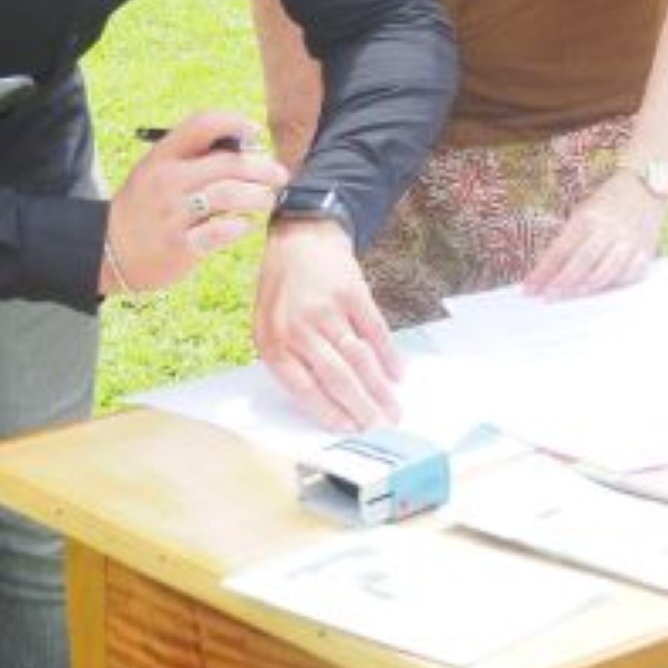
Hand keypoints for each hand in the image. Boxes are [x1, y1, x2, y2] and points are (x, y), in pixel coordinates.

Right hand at [105, 112, 287, 293]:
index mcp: (162, 156)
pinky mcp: (179, 245)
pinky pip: (220, 231)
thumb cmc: (145, 206)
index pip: (203, 123)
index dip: (237, 123)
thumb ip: (193, 156)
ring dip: (258, 196)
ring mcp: (172, 213)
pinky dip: (239, 226)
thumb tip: (247, 145)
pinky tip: (244, 225)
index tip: (256, 134)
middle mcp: (167, 180)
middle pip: (228, 162)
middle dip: (262, 168)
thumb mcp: (157, 170)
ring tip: (266, 200)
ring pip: (229, 194)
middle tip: (278, 176)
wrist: (105, 250)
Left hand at [253, 220, 402, 430]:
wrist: (300, 236)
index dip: (330, 413)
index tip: (350, 430)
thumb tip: (325, 403)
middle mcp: (298, 328)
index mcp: (273, 342)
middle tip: (382, 428)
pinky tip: (398, 373)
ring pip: (359, 359)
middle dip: (362, 408)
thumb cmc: (283, 289)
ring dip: (380, 389)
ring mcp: (327, 309)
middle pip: (336, 378)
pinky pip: (375, 331)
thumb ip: (290, 362)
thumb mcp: (269, 325)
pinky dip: (389, 355)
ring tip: (394, 410)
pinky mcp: (352, 292)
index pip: (304, 389)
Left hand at [523, 171, 667, 298]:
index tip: (531, 286)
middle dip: (561, 283)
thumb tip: (549, 267)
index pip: (561, 249)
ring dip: (584, 288)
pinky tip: (600, 290)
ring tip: (569, 296)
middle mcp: (608, 229)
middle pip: (581, 263)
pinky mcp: (645, 251)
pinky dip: (613, 285)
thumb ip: (569, 237)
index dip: (544, 270)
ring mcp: (629, 242)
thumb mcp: (583, 210)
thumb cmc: (609, 199)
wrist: (646, 185)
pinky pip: (628, 276)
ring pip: (605, 273)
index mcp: (588, 216)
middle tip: (547, 297)